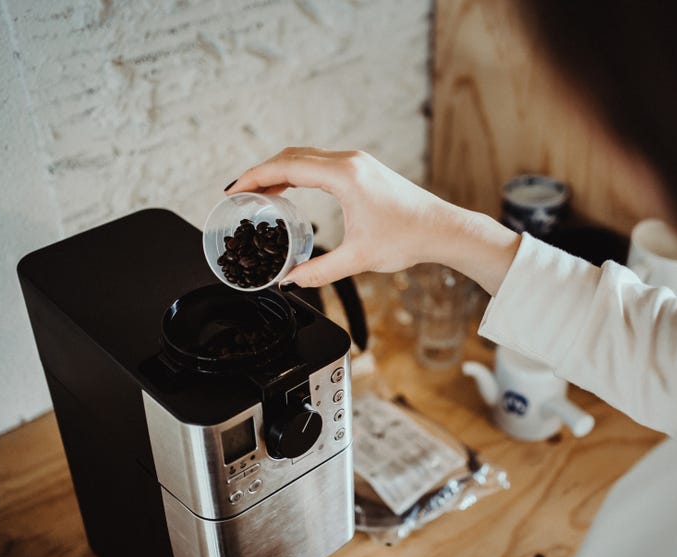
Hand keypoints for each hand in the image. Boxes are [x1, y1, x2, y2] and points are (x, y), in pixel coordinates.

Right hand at [227, 148, 518, 292]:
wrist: (442, 228)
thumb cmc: (408, 238)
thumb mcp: (358, 258)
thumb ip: (319, 271)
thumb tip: (290, 281)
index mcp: (345, 175)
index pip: (287, 167)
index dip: (255, 177)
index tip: (234, 190)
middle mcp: (350, 161)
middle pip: (292, 156)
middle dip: (262, 172)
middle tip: (239, 193)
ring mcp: (357, 162)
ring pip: (306, 157)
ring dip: (279, 170)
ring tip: (258, 192)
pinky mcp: (363, 169)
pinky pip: (320, 163)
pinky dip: (298, 172)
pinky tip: (289, 189)